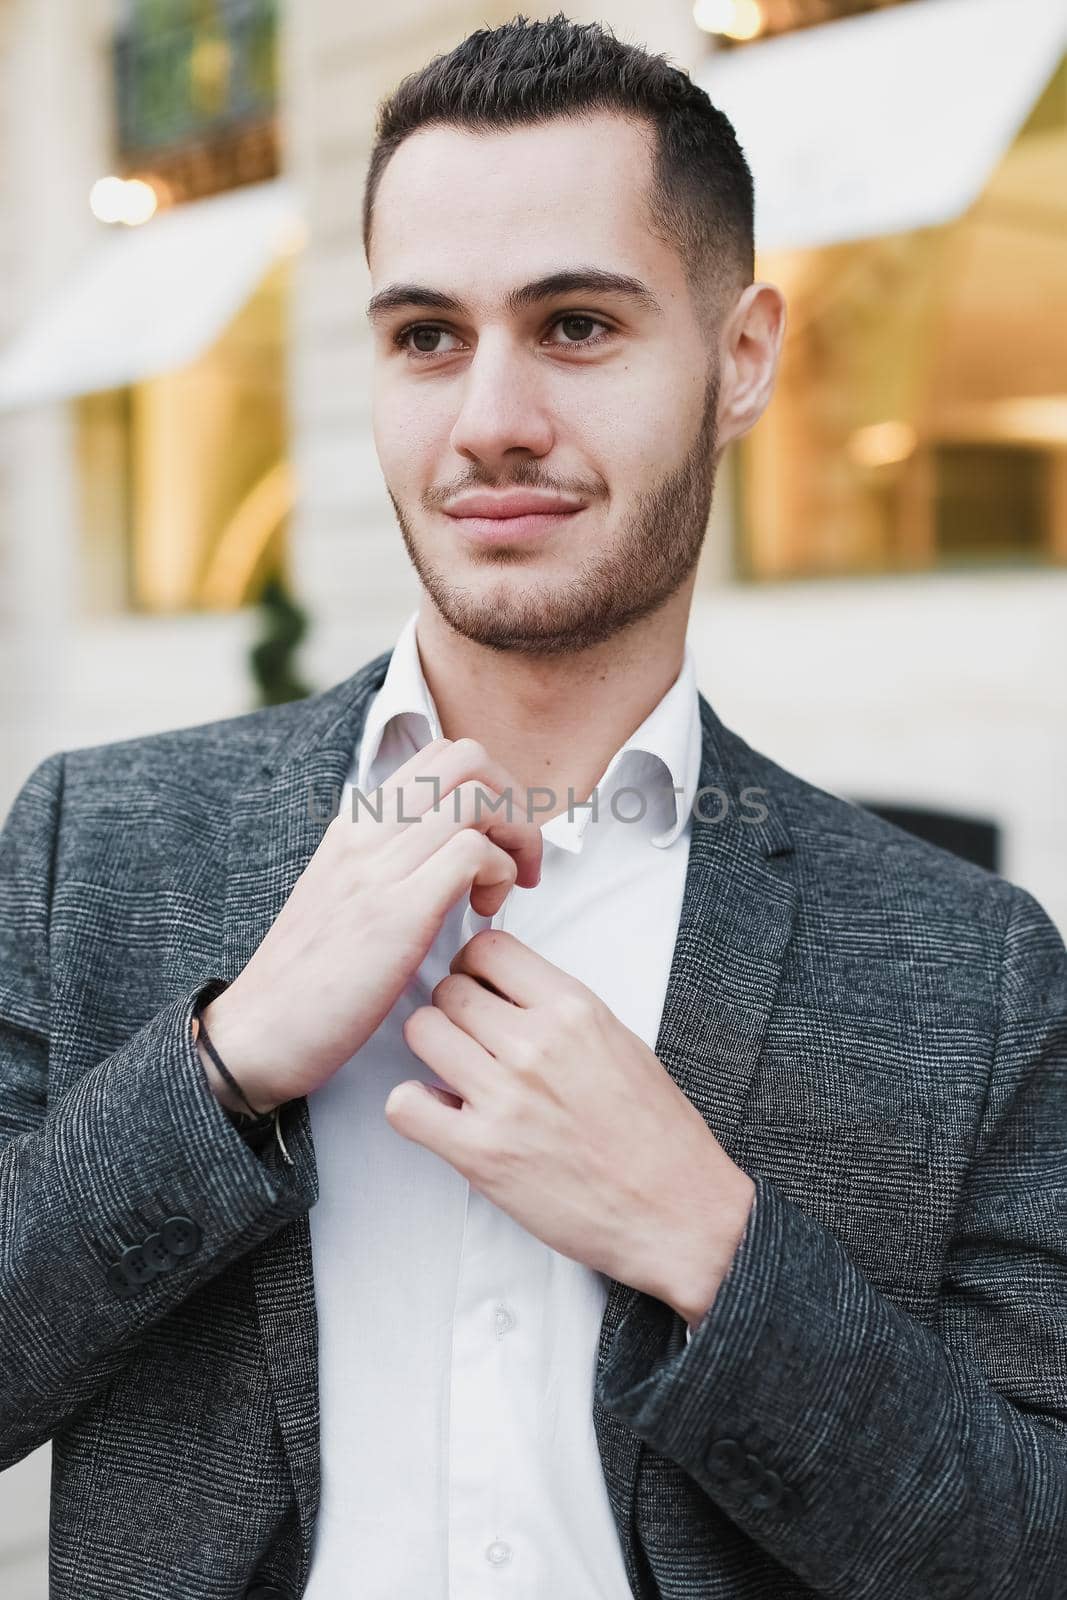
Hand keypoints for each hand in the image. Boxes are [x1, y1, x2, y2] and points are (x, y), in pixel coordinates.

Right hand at [199, 740, 542, 1112]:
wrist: (259, 1032)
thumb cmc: (312, 979)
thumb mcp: (348, 898)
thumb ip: (390, 865)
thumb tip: (450, 851)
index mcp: (356, 823)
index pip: (439, 755)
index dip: (488, 789)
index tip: (495, 843)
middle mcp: (367, 829)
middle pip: (467, 756)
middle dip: (513, 801)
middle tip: (514, 859)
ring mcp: (379, 866)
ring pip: (478, 795)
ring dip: (513, 839)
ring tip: (500, 891)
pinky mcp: (397, 911)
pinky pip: (474, 852)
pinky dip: (500, 875)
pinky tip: (482, 913)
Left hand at [387, 929, 754, 1321]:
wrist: (679, 1215)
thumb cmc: (657, 1135)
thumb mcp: (620, 1042)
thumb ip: (561, 1012)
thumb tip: (506, 992)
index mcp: (574, 1009)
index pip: (487, 948)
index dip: (472, 967)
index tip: (478, 988)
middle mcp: (535, 1044)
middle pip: (447, 990)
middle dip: (452, 1012)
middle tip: (470, 1042)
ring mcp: (504, 1097)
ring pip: (420, 1032)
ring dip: (432, 1053)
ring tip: (457, 1077)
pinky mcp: (481, 1152)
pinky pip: (404, 1105)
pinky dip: (414, 1108)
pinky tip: (443, 1117)